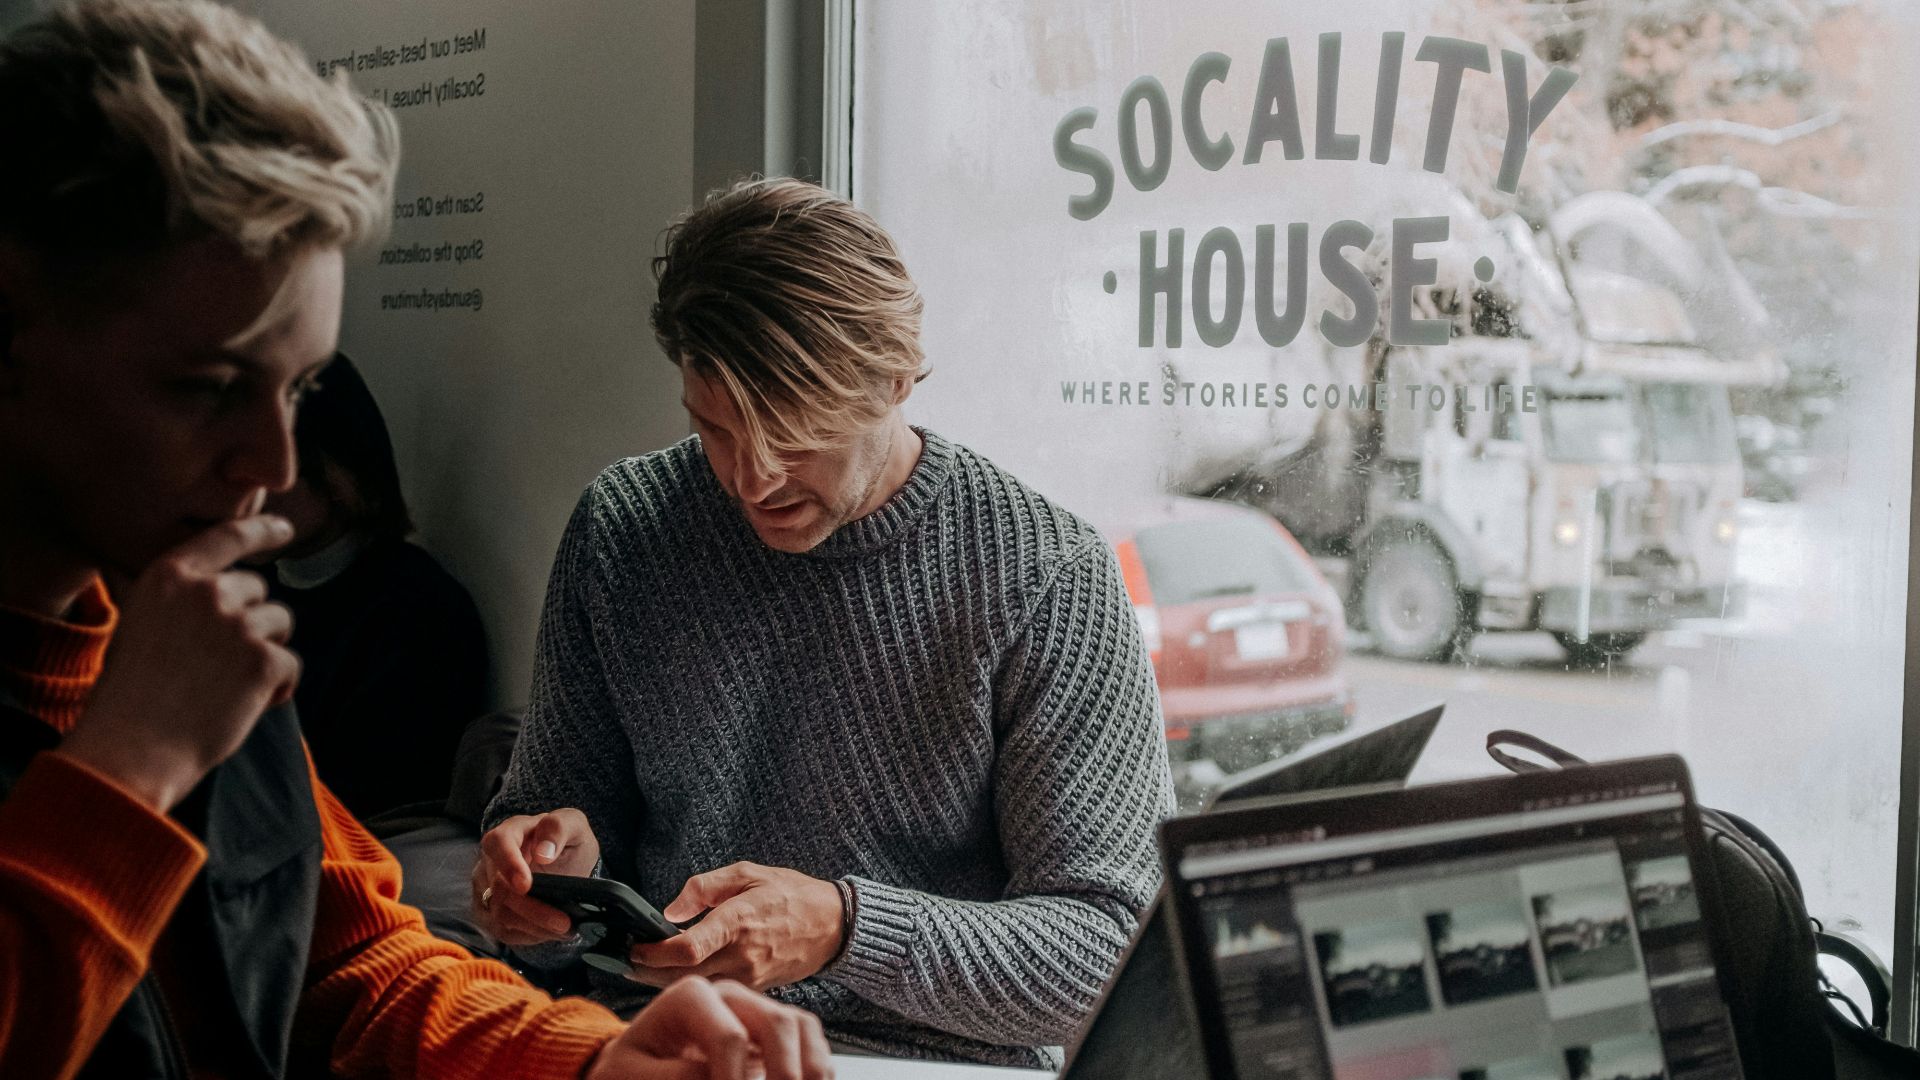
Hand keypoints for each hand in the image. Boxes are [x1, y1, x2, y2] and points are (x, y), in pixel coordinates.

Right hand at [61, 515, 298, 812]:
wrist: (131, 749)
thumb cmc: (130, 698)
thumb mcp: (142, 628)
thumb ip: (183, 604)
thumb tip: (234, 598)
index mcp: (167, 576)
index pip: (225, 537)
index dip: (260, 530)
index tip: (284, 529)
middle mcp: (205, 591)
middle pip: (258, 590)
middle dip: (251, 622)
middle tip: (218, 666)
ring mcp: (238, 623)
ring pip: (279, 623)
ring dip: (265, 653)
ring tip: (226, 688)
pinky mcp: (264, 659)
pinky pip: (291, 664)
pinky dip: (278, 688)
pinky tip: (245, 708)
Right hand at [471, 808, 600, 944]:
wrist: (562, 861)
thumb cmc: (565, 840)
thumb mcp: (573, 825)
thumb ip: (560, 828)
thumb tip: (544, 853)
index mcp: (511, 832)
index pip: (498, 844)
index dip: (508, 865)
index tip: (526, 885)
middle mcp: (490, 859)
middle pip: (500, 889)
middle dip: (533, 910)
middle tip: (564, 923)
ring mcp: (485, 886)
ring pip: (499, 914)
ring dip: (534, 927)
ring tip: (564, 929)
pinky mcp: (487, 910)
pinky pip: (501, 930)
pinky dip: (528, 935)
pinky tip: (548, 932)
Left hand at [585, 977, 831, 1079]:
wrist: (637, 1069)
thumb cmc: (630, 1070)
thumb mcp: (631, 1074)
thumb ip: (673, 1076)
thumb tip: (715, 1079)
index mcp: (688, 996)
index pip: (728, 1038)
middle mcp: (728, 994)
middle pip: (776, 1023)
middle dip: (784, 1073)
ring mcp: (754, 1008)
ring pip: (798, 1027)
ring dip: (810, 1069)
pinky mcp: (771, 1027)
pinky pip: (808, 1036)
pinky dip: (817, 1066)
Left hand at [627, 863, 844, 991]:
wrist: (834, 925)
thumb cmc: (791, 894)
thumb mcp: (748, 872)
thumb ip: (704, 886)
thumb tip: (670, 910)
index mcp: (738, 920)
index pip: (687, 949)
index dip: (652, 953)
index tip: (633, 947)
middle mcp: (742, 954)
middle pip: (681, 976)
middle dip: (648, 971)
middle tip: (627, 961)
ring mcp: (750, 976)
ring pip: (696, 987)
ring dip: (667, 980)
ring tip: (646, 966)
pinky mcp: (755, 988)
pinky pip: (715, 990)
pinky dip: (693, 983)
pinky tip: (680, 971)